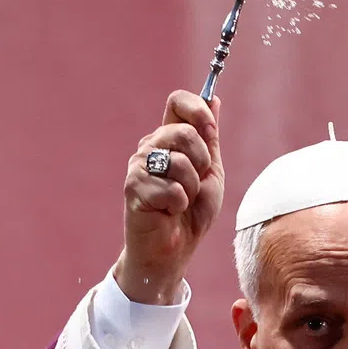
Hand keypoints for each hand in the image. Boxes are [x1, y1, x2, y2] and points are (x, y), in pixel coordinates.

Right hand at [116, 90, 223, 303]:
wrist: (176, 250)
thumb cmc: (192, 213)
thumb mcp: (211, 171)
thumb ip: (210, 137)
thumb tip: (214, 98)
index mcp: (169, 138)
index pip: (178, 101)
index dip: (198, 110)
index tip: (210, 131)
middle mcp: (150, 146)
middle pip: (183, 131)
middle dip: (201, 162)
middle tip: (194, 184)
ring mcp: (139, 165)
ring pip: (179, 162)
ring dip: (191, 189)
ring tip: (180, 202)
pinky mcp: (133, 187)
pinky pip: (171, 189)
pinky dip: (178, 205)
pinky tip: (168, 212)